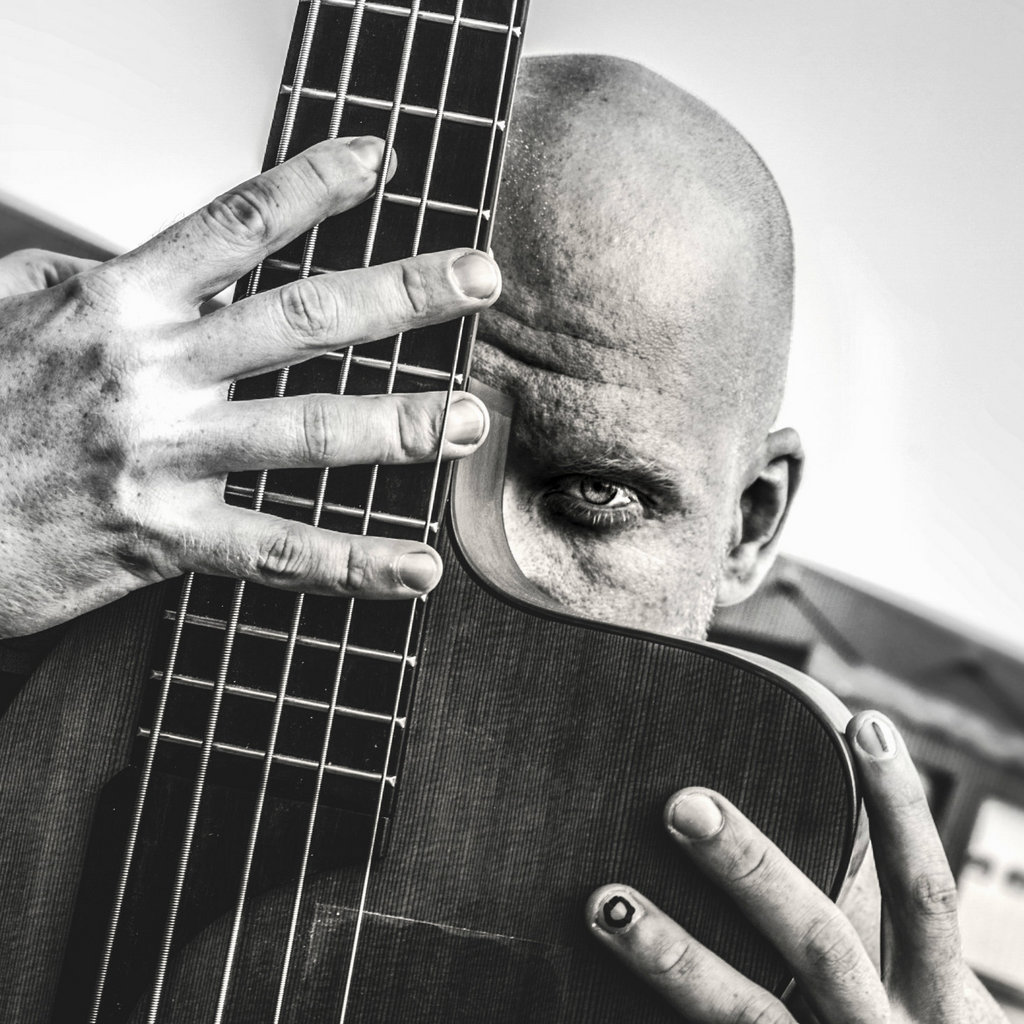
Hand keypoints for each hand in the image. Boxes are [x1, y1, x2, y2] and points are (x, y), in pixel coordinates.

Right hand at [0, 137, 499, 636]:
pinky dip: (355, 564)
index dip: (314, 184)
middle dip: (404, 293)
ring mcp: (161, 452)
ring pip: (308, 431)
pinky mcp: (161, 534)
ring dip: (403, 424)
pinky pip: (278, 550)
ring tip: (471, 419)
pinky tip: (416, 569)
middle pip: (304, 317)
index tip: (379, 162)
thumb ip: (70, 283)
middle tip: (481, 278)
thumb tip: (109, 261)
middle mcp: (152, 369)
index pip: (235, 225)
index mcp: (117, 301)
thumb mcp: (3, 312)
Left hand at [587, 710, 1007, 1022]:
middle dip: (751, 868)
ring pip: (747, 1014)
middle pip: (821, 943)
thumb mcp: (935, 1010)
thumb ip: (886, 946)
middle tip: (684, 804)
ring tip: (607, 903)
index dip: (901, 810)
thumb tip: (830, 846)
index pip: (921, 895)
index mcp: (939, 1003)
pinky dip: (658, 1020)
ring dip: (673, 955)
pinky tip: (595, 988)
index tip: (863, 725)